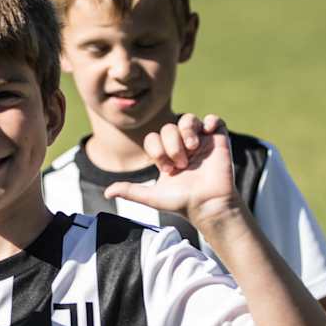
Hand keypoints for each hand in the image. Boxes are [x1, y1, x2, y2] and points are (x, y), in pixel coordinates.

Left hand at [103, 113, 239, 224]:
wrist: (207, 206)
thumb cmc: (182, 203)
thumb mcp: (151, 197)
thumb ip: (130, 191)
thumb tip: (107, 193)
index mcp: (167, 156)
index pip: (154, 137)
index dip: (157, 149)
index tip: (167, 169)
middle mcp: (182, 147)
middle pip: (169, 127)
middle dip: (171, 144)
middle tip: (180, 163)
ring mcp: (201, 143)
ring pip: (188, 119)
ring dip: (187, 131)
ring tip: (192, 148)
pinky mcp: (218, 141)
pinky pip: (215, 120)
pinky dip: (210, 121)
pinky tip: (208, 133)